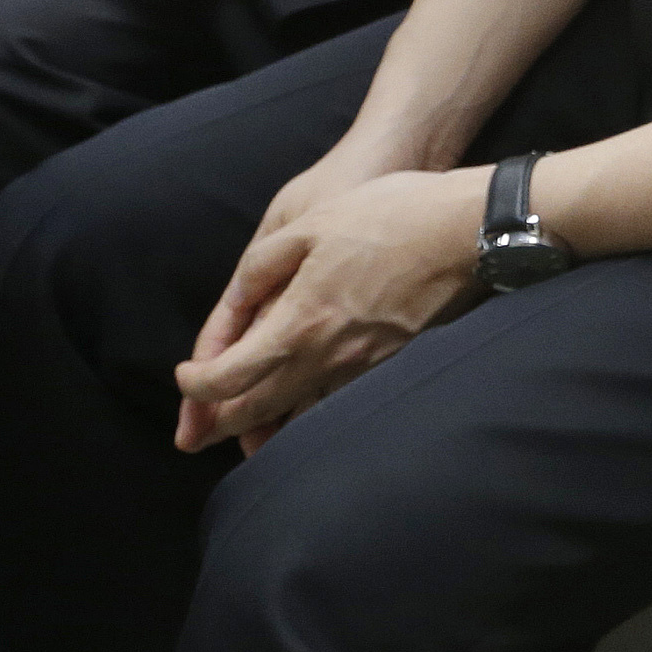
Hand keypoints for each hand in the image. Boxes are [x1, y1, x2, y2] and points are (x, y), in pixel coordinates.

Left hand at [168, 164, 486, 453]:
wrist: (466, 233)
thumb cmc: (390, 218)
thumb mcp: (311, 224)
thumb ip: (262, 267)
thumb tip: (236, 304)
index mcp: (298, 323)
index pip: (229, 377)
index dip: (196, 386)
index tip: (185, 377)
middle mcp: (326, 358)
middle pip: (257, 412)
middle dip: (218, 425)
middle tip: (196, 432)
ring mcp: (362, 368)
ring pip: (299, 419)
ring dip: (264, 430)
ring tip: (244, 433)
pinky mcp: (390, 366)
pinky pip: (336, 405)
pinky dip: (308, 417)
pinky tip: (302, 409)